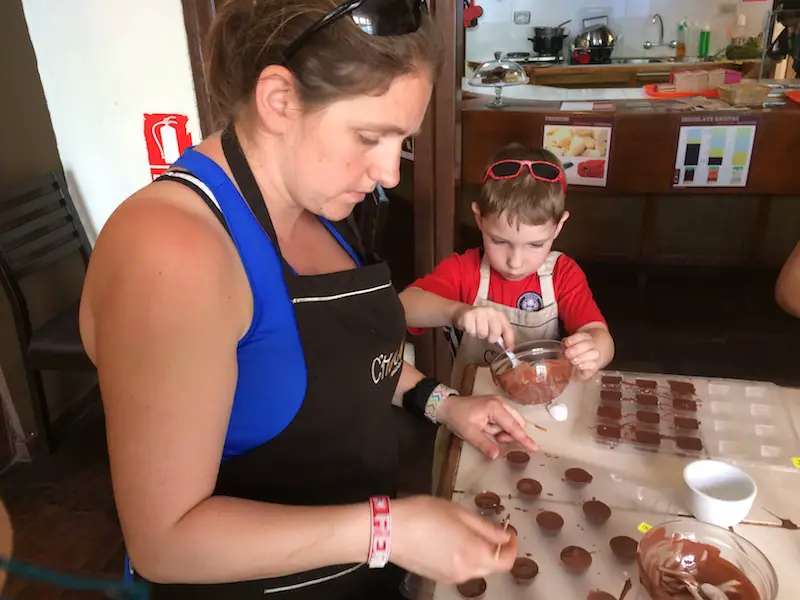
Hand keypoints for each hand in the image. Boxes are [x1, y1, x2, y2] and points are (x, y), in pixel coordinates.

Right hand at [392, 496, 517, 583]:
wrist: (388, 530)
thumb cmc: (423, 514)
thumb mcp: (458, 512)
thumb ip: (485, 527)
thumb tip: (504, 535)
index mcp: (474, 554)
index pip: (506, 561)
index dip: (512, 546)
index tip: (509, 531)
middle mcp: (465, 572)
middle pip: (492, 566)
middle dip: (495, 548)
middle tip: (491, 528)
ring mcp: (450, 577)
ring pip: (476, 568)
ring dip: (479, 552)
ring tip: (466, 531)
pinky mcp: (437, 577)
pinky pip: (460, 569)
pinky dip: (463, 557)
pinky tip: (450, 540)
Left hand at [436, 394, 537, 458]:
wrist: (448, 406)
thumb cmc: (458, 418)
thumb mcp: (469, 433)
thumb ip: (484, 444)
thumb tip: (496, 456)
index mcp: (495, 408)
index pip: (513, 426)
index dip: (524, 438)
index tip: (535, 448)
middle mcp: (501, 402)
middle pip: (517, 423)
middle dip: (509, 434)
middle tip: (495, 439)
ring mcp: (500, 402)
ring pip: (512, 422)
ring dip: (504, 431)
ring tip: (487, 432)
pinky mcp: (497, 406)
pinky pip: (506, 419)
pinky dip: (501, 427)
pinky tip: (489, 428)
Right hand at [453, 305, 514, 346]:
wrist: (464, 312)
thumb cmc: (481, 321)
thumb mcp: (493, 325)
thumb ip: (501, 334)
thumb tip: (509, 349)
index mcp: (500, 315)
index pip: (508, 329)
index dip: (509, 341)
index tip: (509, 350)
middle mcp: (491, 312)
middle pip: (495, 332)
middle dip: (490, 338)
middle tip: (485, 334)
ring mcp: (479, 312)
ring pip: (482, 333)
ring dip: (478, 335)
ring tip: (476, 329)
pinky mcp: (468, 315)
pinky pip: (471, 331)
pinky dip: (470, 332)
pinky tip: (470, 327)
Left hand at [563, 331, 600, 379]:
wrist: (582, 364)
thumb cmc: (574, 353)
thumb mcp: (570, 345)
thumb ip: (566, 344)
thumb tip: (563, 345)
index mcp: (587, 338)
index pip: (584, 335)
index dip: (574, 339)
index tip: (566, 343)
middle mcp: (593, 346)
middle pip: (588, 344)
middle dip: (576, 349)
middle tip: (567, 353)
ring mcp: (595, 356)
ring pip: (594, 354)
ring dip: (581, 357)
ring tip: (572, 361)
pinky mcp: (595, 367)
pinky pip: (593, 365)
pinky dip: (585, 365)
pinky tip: (578, 365)